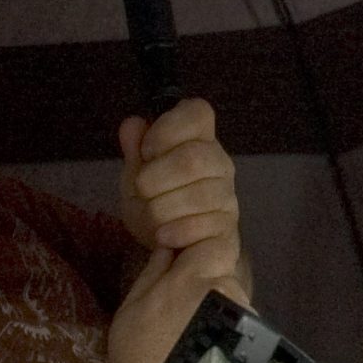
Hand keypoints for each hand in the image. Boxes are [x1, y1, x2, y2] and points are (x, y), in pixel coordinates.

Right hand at [102, 233, 248, 362]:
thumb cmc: (137, 355)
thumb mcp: (134, 304)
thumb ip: (156, 268)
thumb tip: (169, 244)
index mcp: (196, 278)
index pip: (216, 240)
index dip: (199, 244)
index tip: (181, 256)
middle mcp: (228, 292)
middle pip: (226, 268)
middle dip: (207, 276)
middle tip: (182, 297)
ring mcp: (244, 317)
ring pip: (234, 294)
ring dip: (217, 300)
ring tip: (194, 324)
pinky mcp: (251, 340)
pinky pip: (240, 318)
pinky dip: (226, 322)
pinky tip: (207, 340)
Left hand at [119, 97, 242, 258]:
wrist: (173, 250)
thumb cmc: (157, 203)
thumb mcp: (137, 175)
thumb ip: (135, 150)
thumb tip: (133, 124)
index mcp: (199, 141)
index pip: (197, 113)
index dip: (167, 129)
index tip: (146, 151)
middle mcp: (220, 164)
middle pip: (193, 159)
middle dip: (155, 178)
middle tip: (143, 191)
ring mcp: (228, 197)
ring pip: (199, 195)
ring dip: (163, 209)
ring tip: (153, 217)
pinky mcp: (229, 230)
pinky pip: (204, 225)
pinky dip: (177, 231)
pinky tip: (164, 235)